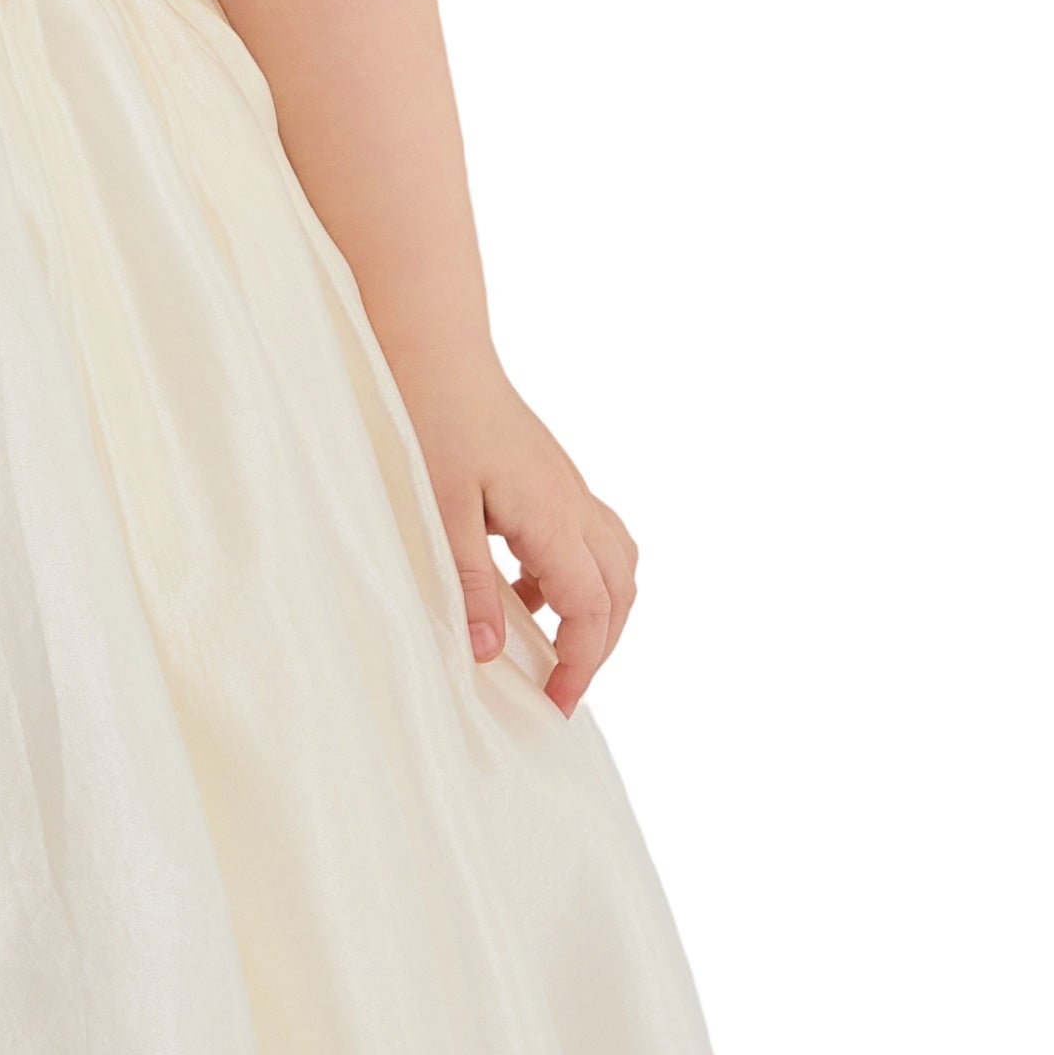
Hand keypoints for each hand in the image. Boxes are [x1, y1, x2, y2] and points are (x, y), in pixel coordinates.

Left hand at [414, 368, 636, 710]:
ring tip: (552, 649)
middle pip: (621, 590)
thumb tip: (489, 654)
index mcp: (554, 516)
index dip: (581, 664)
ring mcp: (567, 488)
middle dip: (601, 647)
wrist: (434, 350)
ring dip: (597, 611)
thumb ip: (468, 584)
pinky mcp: (550, 480)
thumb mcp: (441, 512)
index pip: (593, 608)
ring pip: (614, 563)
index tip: (555, 704)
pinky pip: (586, 540)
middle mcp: (574, 503)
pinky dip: (570, 577)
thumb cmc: (432, 420)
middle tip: (561, 689)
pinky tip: (521, 593)